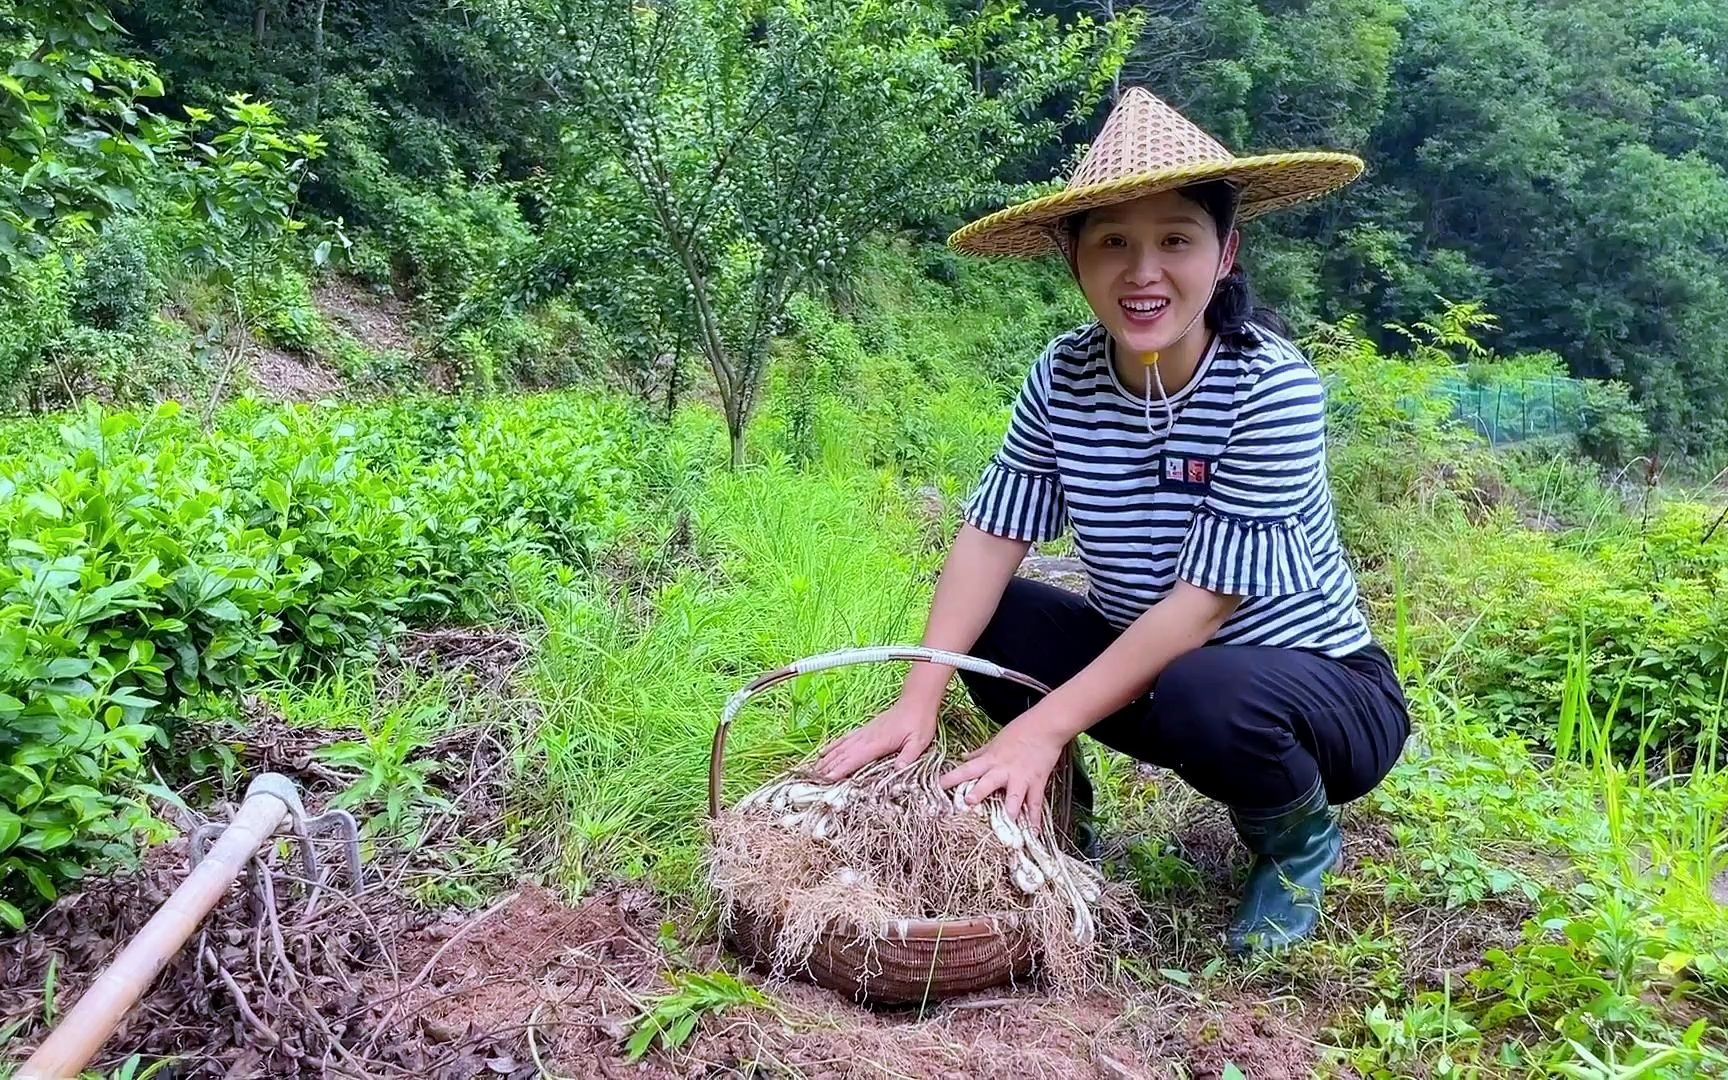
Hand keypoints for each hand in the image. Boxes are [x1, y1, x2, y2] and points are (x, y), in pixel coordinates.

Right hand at [816, 695, 937, 779]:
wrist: (916, 702)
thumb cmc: (919, 722)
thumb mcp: (919, 741)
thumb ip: (909, 756)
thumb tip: (898, 770)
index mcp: (878, 743)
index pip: (855, 758)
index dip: (841, 769)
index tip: (827, 779)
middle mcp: (866, 738)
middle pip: (842, 754)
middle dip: (827, 767)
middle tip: (812, 781)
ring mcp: (864, 733)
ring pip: (840, 747)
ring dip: (826, 759)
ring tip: (813, 770)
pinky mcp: (864, 730)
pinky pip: (844, 739)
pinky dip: (832, 746)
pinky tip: (824, 752)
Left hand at [939, 716, 1064, 824]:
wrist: (1045, 727)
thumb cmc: (1020, 731)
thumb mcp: (995, 741)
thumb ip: (979, 753)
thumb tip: (963, 757)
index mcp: (990, 760)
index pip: (967, 769)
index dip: (952, 777)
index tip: (938, 786)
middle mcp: (1003, 770)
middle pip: (988, 782)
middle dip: (978, 792)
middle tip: (968, 802)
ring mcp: (1021, 777)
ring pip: (1014, 794)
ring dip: (1010, 807)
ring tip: (1008, 821)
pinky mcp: (1037, 782)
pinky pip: (1035, 802)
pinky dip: (1035, 819)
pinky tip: (1033, 832)